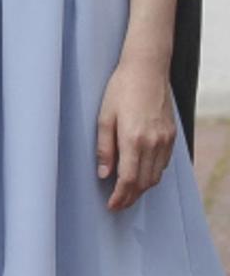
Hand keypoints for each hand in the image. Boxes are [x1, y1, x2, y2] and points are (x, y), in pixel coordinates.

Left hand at [97, 54, 176, 210]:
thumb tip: (104, 174)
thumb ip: (104, 147)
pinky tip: (142, 173)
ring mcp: (165, 141)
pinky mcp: (171, 136)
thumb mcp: (104, 115)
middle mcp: (152, 144)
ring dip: (142, 188)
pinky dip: (152, 173)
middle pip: (144, 182)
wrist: (146, 70)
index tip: (111, 205)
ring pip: (155, 176)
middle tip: (117, 204)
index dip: (120, 197)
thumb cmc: (120, 88)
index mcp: (133, 139)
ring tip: (128, 192)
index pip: (128, 180)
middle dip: (130, 197)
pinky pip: (163, 164)